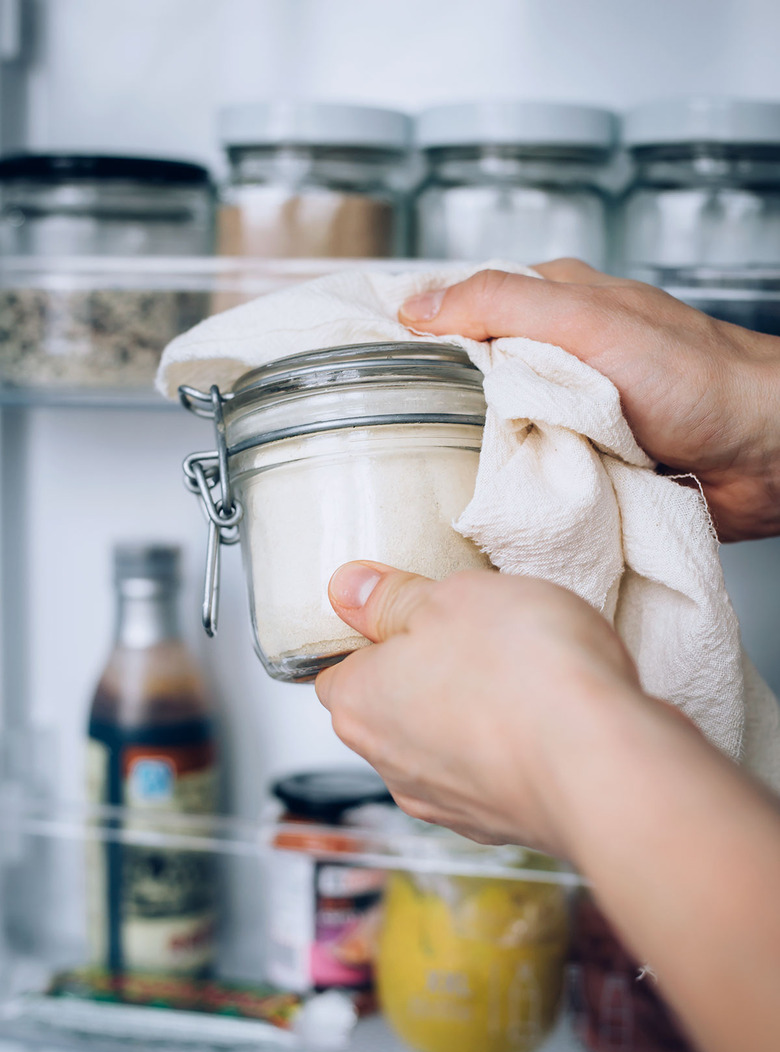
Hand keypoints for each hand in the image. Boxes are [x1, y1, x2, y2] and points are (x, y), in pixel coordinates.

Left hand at [315, 560, 640, 859]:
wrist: (604, 765)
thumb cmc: (525, 674)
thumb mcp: (452, 596)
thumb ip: (394, 596)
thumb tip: (350, 590)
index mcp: (361, 703)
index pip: (335, 671)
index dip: (370, 638)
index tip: (410, 614)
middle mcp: (391, 764)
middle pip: (390, 709)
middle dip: (425, 674)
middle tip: (473, 636)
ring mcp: (447, 804)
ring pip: (442, 746)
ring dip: (470, 714)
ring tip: (520, 676)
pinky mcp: (502, 825)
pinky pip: (493, 776)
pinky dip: (511, 751)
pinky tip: (548, 720)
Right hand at [399, 261, 779, 540]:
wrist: (765, 457)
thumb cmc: (696, 378)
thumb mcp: (590, 321)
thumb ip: (504, 303)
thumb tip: (417, 305)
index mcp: (551, 310)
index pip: (459, 312)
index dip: (410, 335)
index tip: (360, 367)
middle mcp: (555, 364)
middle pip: (468, 383)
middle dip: (436, 410)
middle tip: (392, 438)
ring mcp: (567, 420)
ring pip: (495, 437)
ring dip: (479, 458)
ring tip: (443, 477)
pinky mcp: (582, 471)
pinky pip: (528, 480)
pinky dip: (516, 491)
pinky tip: (497, 502)